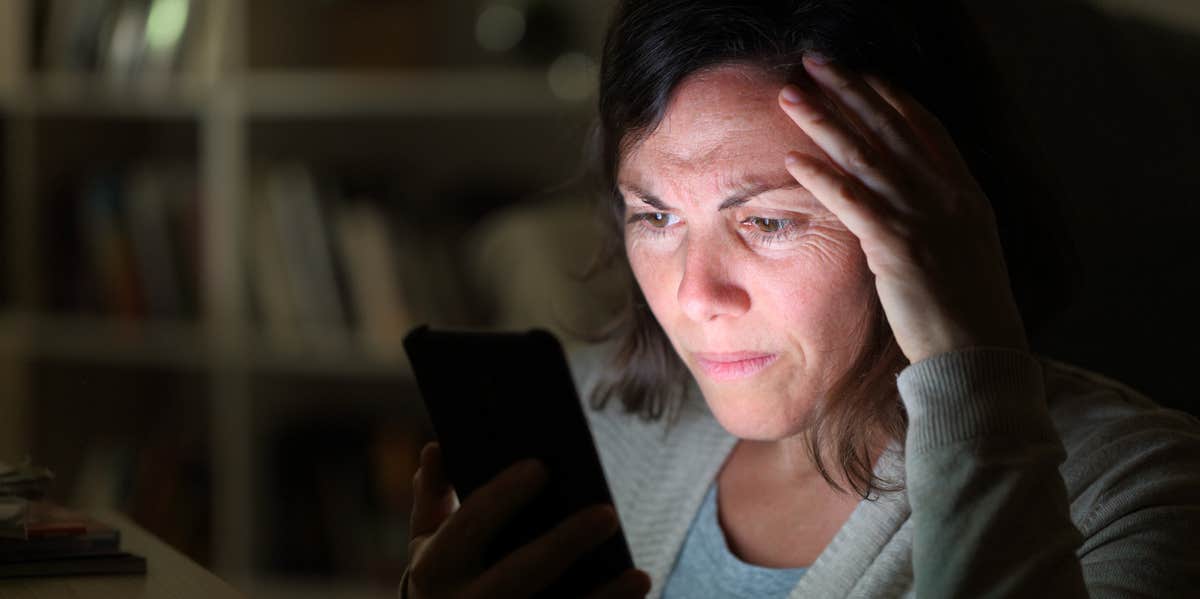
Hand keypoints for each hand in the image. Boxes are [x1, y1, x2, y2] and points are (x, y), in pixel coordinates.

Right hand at [406, 442, 650, 598]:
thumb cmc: (446, 580)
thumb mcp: (428, 545)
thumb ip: (432, 498)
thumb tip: (436, 448)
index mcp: (435, 569)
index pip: (469, 525)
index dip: (502, 496)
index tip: (541, 467)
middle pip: (516, 575)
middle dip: (562, 546)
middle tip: (608, 514)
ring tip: (640, 577)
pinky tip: (636, 595)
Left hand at [778, 55, 1027, 363]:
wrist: (979, 357)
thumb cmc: (966, 315)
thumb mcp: (965, 252)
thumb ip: (940, 219)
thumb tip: (911, 206)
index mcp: (967, 195)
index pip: (925, 129)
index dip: (890, 98)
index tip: (861, 75)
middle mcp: (949, 197)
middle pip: (890, 129)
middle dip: (849, 91)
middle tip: (814, 63)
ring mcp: (926, 220)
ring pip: (866, 157)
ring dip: (824, 121)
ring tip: (791, 95)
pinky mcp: (899, 249)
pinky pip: (853, 203)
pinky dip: (822, 178)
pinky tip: (793, 159)